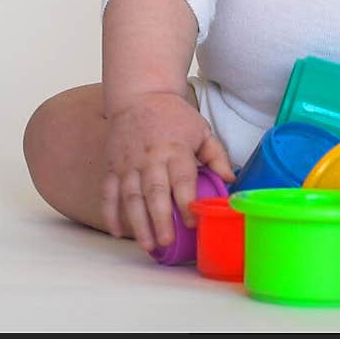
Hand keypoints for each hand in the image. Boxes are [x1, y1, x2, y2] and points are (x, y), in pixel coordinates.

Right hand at [100, 91, 233, 253]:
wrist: (140, 94)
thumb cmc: (174, 116)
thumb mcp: (201, 130)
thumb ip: (217, 156)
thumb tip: (231, 182)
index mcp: (175, 149)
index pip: (182, 180)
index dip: (187, 202)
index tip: (193, 222)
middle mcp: (151, 158)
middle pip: (154, 192)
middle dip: (160, 219)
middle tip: (167, 242)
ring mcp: (128, 163)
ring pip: (131, 197)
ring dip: (138, 223)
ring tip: (147, 245)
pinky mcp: (113, 165)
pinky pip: (108, 192)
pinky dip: (110, 213)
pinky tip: (116, 231)